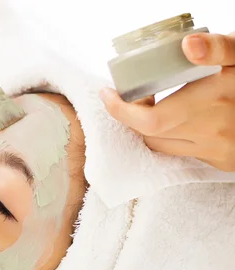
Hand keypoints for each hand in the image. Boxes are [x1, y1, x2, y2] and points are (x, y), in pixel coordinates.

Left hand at [101, 32, 234, 171]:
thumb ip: (220, 47)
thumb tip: (186, 44)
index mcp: (213, 105)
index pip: (147, 120)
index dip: (120, 110)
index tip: (108, 93)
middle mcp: (212, 134)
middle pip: (150, 135)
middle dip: (131, 116)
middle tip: (131, 93)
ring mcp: (218, 151)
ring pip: (164, 146)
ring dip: (150, 128)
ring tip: (151, 102)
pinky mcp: (224, 162)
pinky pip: (185, 152)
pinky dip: (172, 136)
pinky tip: (177, 117)